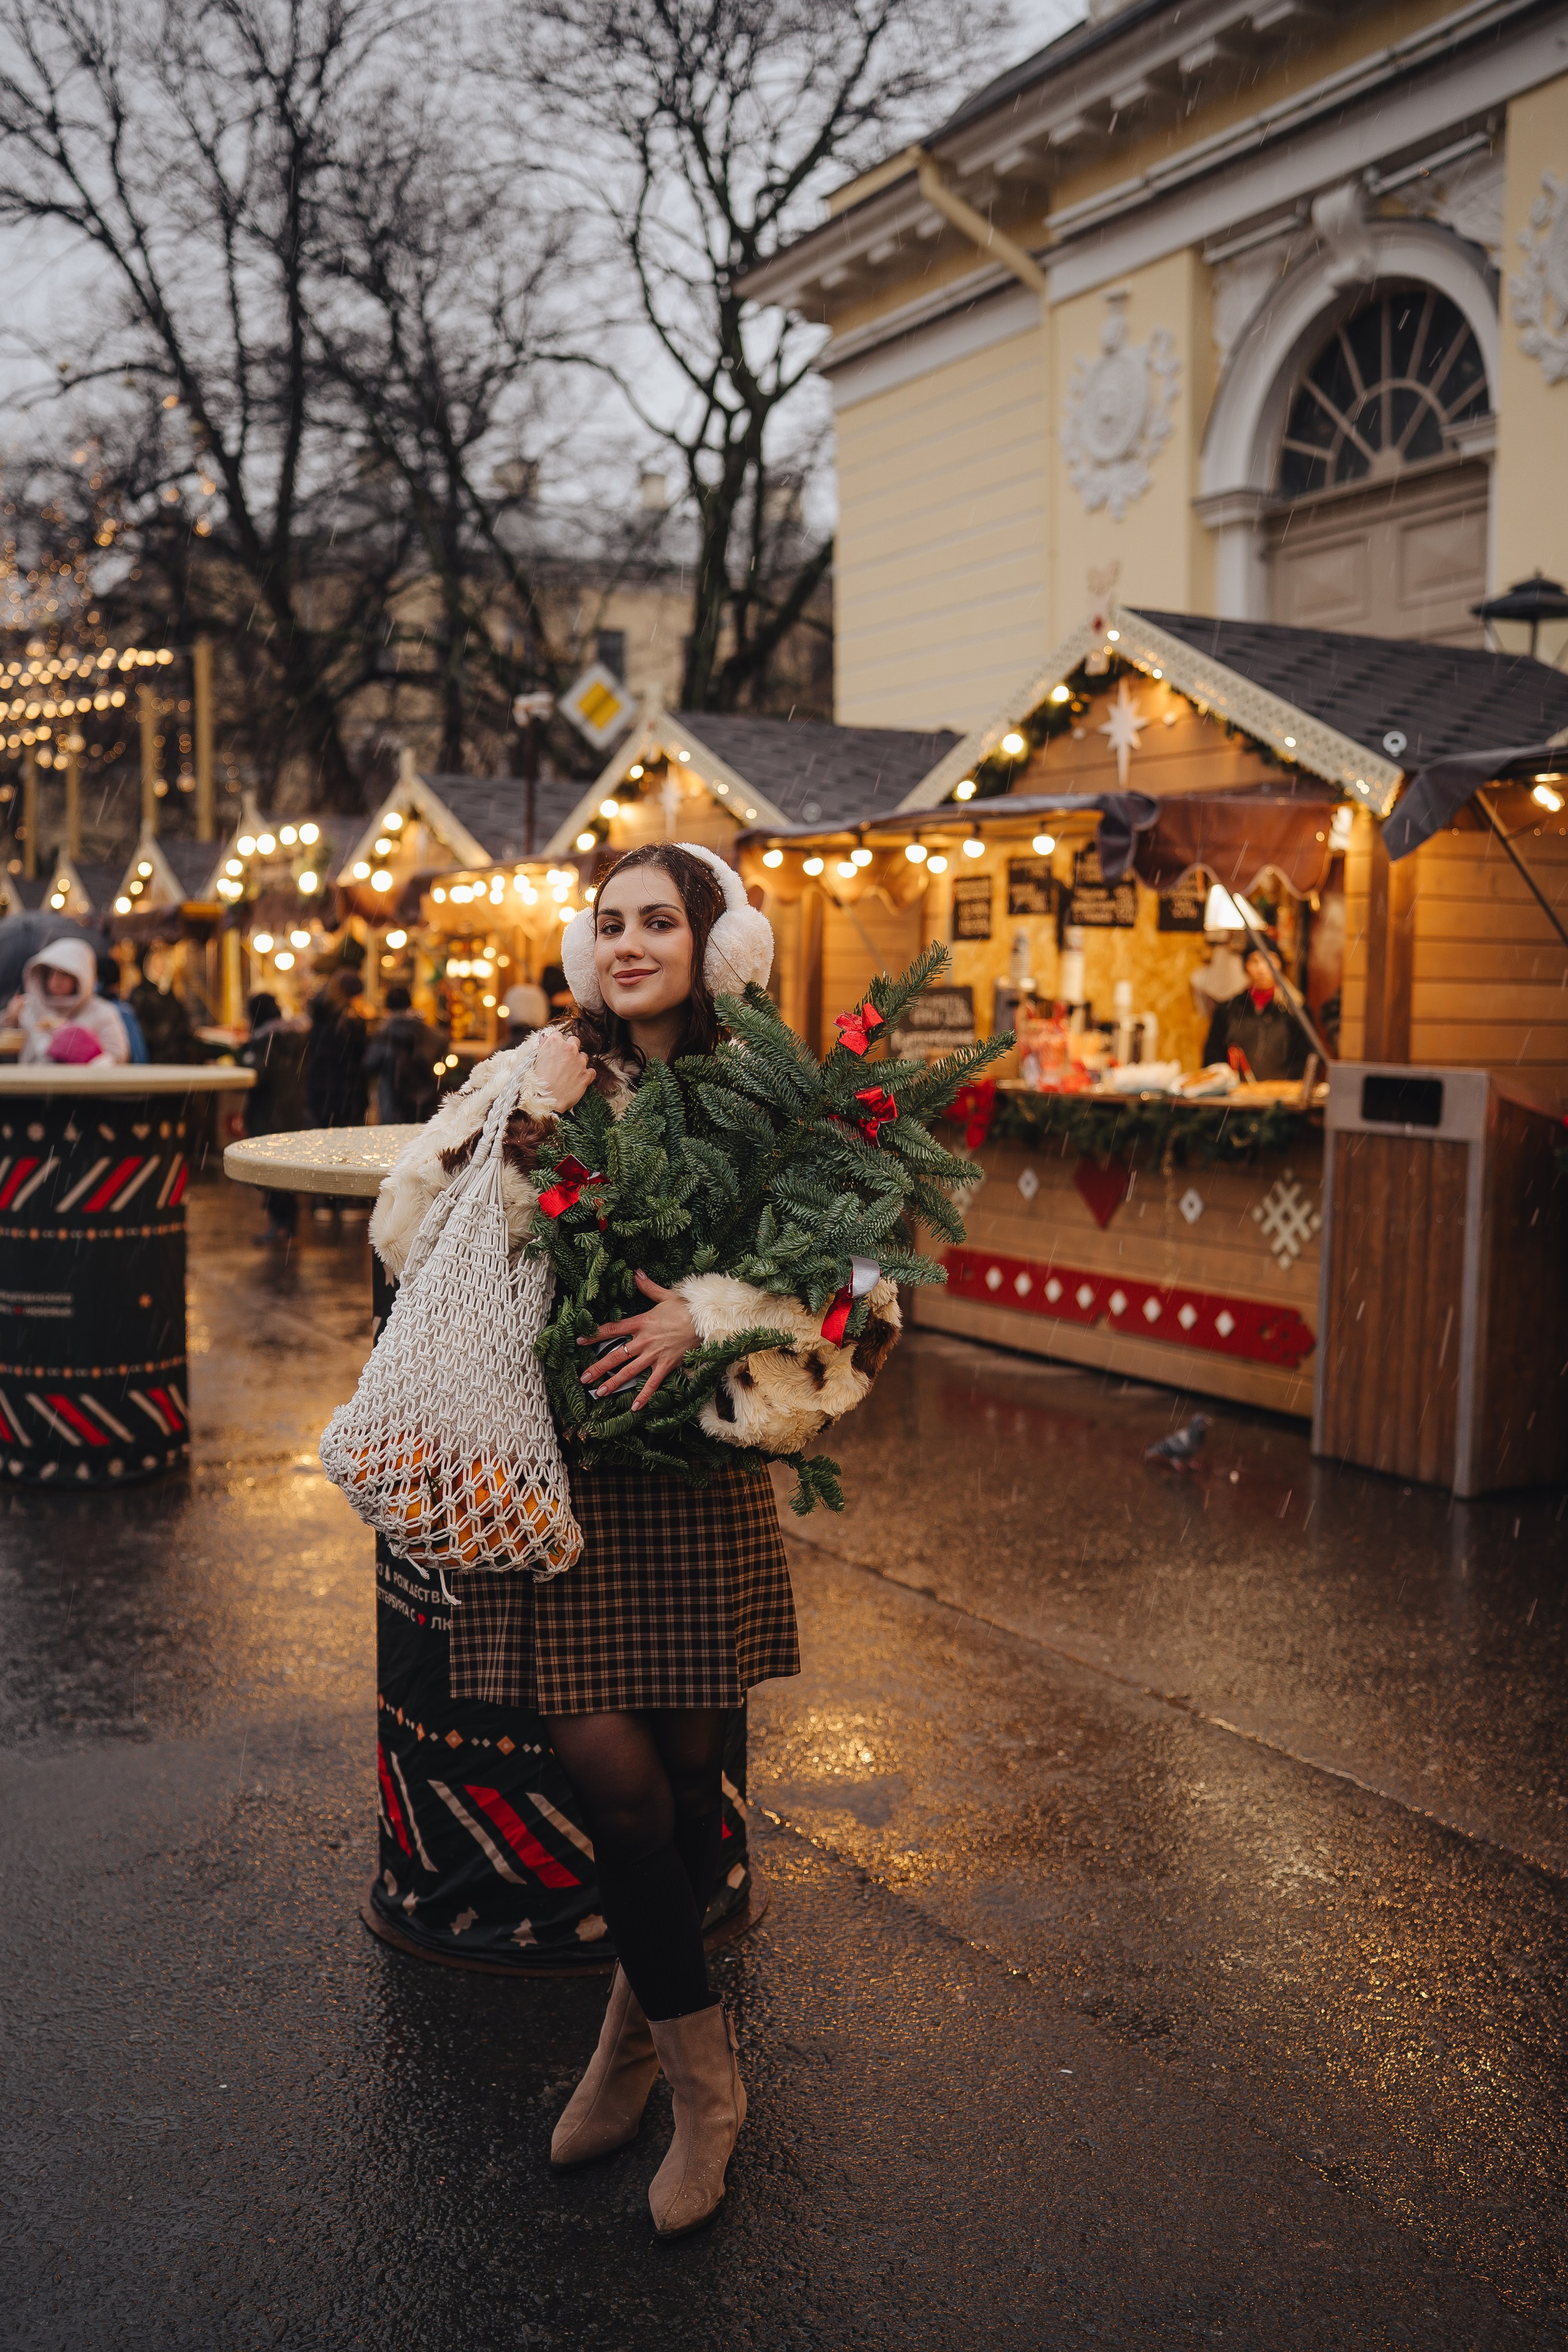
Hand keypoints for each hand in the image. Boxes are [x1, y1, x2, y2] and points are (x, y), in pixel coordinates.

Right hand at [532, 1027, 593, 1110]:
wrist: (544, 1101)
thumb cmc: (535, 1082)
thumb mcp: (534, 1060)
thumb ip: (542, 1047)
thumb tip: (545, 1038)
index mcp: (555, 1042)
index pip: (559, 1035)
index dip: (556, 1044)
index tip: (555, 1052)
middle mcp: (569, 1049)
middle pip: (574, 1042)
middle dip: (570, 1049)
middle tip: (563, 1061)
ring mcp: (580, 1061)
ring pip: (584, 1056)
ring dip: (578, 1062)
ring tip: (569, 1074)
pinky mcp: (587, 1075)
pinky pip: (591, 1071)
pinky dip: (586, 1075)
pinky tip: (577, 1081)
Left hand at [578, 1271, 697, 1412]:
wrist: (705, 1321)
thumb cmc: (686, 1308)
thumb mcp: (665, 1295)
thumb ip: (648, 1287)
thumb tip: (636, 1272)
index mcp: (641, 1322)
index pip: (612, 1329)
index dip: (594, 1335)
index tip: (580, 1341)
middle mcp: (643, 1341)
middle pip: (615, 1355)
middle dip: (598, 1367)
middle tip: (583, 1377)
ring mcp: (654, 1355)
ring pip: (629, 1371)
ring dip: (613, 1383)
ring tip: (599, 1393)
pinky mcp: (666, 1365)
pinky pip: (652, 1383)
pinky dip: (643, 1396)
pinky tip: (634, 1407)